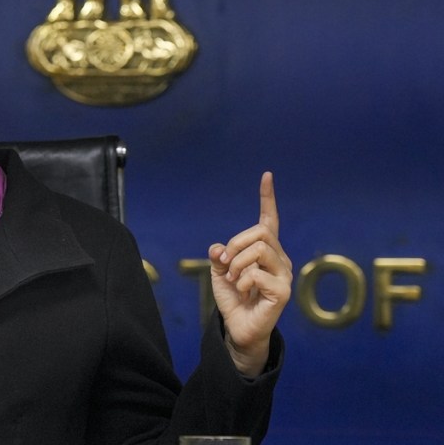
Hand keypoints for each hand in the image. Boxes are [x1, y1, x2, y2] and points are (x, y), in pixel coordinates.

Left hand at [208, 172, 292, 376]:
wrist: (238, 327)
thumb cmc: (233, 298)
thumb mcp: (219, 272)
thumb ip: (219, 256)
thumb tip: (219, 248)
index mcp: (266, 250)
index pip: (268, 220)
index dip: (267, 198)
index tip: (267, 176)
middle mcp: (280, 258)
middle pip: (259, 233)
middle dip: (235, 245)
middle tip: (225, 265)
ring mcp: (284, 274)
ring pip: (259, 250)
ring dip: (237, 265)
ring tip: (233, 280)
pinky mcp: (283, 291)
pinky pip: (257, 274)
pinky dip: (241, 281)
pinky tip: (243, 291)